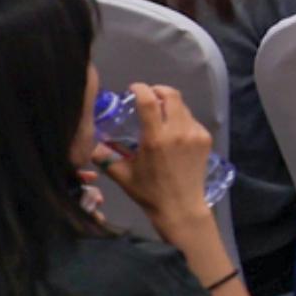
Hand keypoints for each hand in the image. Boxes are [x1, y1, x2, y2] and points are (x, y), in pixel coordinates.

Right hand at [103, 83, 216, 224]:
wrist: (180, 207)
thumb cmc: (149, 192)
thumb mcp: (123, 176)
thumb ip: (104, 158)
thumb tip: (90, 146)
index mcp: (156, 139)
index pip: (149, 102)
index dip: (141, 89)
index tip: (134, 88)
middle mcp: (178, 132)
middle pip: (172, 96)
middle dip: (159, 91)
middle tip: (149, 96)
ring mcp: (195, 134)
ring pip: (183, 107)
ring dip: (170, 105)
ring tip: (160, 115)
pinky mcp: (205, 139)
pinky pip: (192, 120)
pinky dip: (181, 119)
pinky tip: (173, 131)